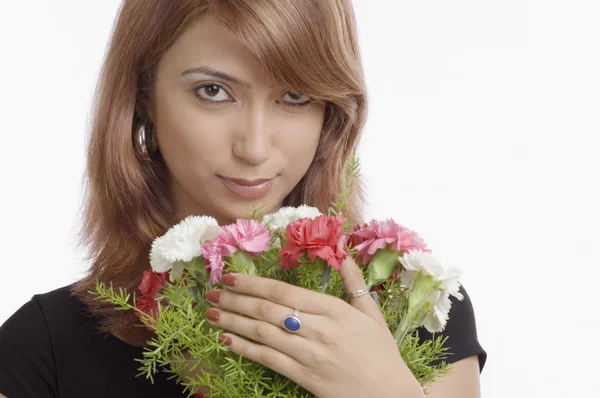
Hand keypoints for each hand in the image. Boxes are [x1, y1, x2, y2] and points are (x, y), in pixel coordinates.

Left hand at [203, 257, 423, 397]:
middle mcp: (319, 328)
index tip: (230, 275)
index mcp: (334, 309)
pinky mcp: (305, 377)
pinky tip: (226, 339)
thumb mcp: (371, 313)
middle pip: (268, 309)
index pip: (284, 290)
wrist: (391, 396)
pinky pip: (267, 359)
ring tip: (211, 311)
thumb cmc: (381, 353)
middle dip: (236, 298)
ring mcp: (310, 354)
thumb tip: (343, 251)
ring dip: (233, 320)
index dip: (253, 282)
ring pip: (262, 332)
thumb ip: (354, 282)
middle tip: (211, 291)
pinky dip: (243, 348)